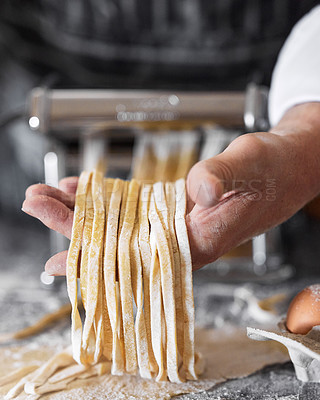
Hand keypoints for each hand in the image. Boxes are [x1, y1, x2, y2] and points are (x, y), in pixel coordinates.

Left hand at [22, 103, 319, 272]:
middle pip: (115, 240)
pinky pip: (129, 208)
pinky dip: (103, 198)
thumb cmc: (270, 169)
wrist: (284, 167)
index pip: (136, 256)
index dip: (94, 258)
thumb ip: (221, 178)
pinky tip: (82, 188)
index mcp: (198, 239)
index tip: (54, 259)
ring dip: (80, 210)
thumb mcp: (249, 166)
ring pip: (117, 224)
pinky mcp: (171, 208)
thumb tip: (198, 191)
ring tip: (45, 194)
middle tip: (35, 202)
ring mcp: (172, 224)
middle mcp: (179, 239)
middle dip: (71, 224)